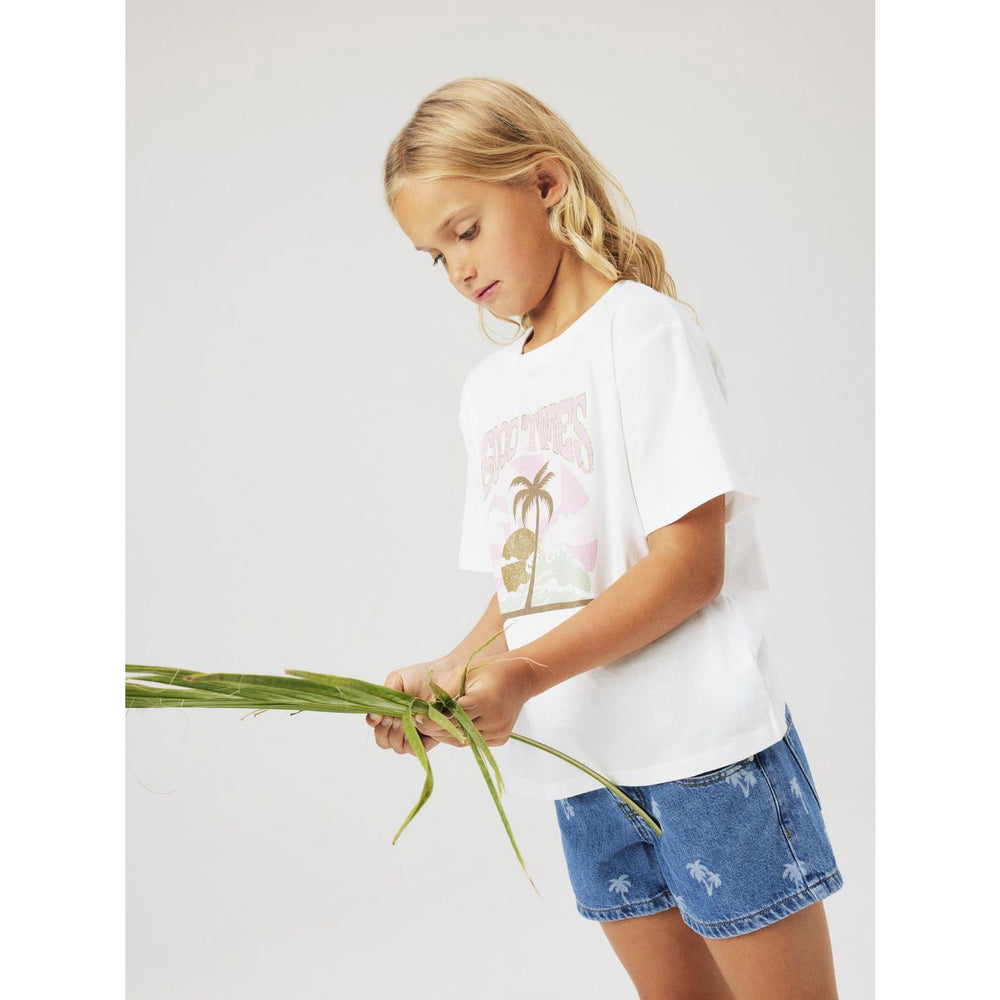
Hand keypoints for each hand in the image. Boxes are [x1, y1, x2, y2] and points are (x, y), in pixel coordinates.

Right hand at [365, 656, 456, 755]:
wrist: (448, 675)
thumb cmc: (422, 676)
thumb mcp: (397, 680)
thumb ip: (383, 695)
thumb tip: (373, 716)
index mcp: (390, 711)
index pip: (375, 725)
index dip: (376, 722)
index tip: (383, 715)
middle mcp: (399, 724)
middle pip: (383, 741)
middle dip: (387, 730)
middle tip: (395, 719)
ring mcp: (414, 732)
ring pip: (398, 747)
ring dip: (400, 735)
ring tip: (408, 719)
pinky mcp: (429, 738)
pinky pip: (416, 749)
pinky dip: (414, 741)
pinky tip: (419, 727)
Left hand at [418, 654, 535, 747]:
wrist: (520, 678)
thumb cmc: (488, 670)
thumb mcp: (463, 674)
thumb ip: (444, 693)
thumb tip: (424, 711)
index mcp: (484, 700)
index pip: (450, 717)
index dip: (431, 720)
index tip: (418, 716)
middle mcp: (494, 719)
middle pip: (455, 732)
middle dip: (435, 728)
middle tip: (420, 721)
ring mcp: (499, 731)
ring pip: (463, 740)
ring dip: (446, 734)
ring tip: (434, 723)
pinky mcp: (501, 738)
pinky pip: (474, 742)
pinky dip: (461, 736)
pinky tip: (454, 725)